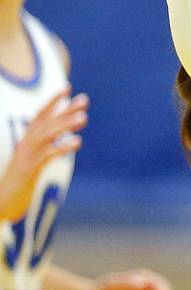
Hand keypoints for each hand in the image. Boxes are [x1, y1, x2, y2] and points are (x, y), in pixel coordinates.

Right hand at [0, 88, 85, 221]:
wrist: (2, 202)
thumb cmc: (20, 180)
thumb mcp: (33, 160)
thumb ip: (47, 147)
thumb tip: (69, 137)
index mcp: (26, 140)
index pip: (39, 115)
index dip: (52, 101)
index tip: (68, 88)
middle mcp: (25, 144)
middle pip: (46, 122)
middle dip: (66, 110)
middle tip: (84, 100)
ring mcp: (26, 156)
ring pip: (47, 135)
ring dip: (65, 124)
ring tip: (84, 117)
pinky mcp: (28, 170)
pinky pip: (46, 155)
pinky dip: (61, 147)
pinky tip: (76, 142)